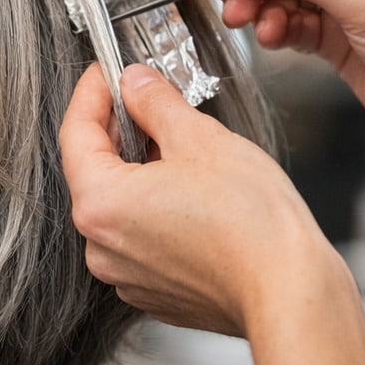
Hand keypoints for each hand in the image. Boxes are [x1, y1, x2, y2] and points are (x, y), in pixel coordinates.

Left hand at [60, 62, 341, 337]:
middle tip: (149, 99)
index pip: (75, 133)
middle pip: (94, 171)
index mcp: (100, 204)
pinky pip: (140, 238)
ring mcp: (124, 275)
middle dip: (120, 131)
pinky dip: (155, 209)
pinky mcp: (152, 291)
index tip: (107, 71)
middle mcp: (100, 246)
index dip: (92, 93)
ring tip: (180, 147)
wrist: (290, 293)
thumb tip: (135, 83)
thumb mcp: (201, 139)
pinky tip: (191, 193)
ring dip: (140, 171)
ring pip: (120, 206)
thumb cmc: (252, 223)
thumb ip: (156, 103)